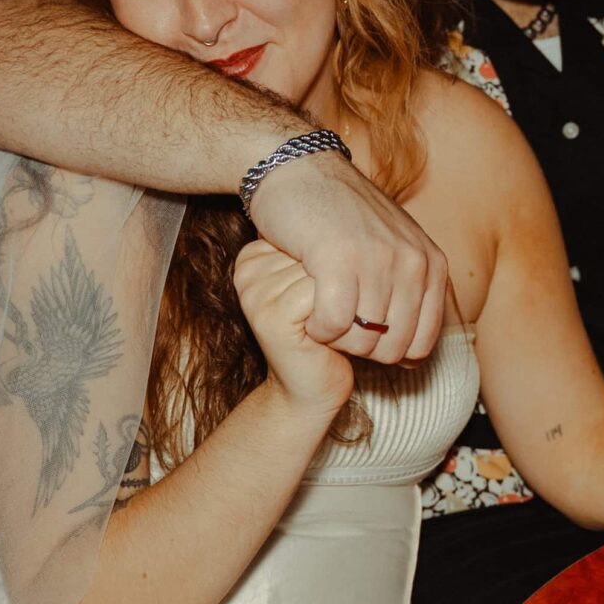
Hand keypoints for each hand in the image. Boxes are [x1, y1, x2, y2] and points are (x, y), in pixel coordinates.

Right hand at [232, 240, 354, 415]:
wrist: (313, 390)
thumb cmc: (328, 331)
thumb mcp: (323, 282)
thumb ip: (321, 250)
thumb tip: (356, 214)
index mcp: (256, 254)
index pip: (309, 235)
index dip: (333, 267)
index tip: (329, 296)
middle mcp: (248, 269)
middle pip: (314, 252)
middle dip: (340, 283)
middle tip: (338, 315)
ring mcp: (254, 291)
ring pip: (321, 271)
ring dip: (342, 300)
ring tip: (334, 326)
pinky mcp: (269, 315)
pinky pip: (320, 295)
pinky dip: (339, 316)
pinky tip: (330, 338)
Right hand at [245, 148, 449, 364]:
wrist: (299, 168)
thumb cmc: (340, 215)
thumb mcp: (392, 248)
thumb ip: (409, 296)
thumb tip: (414, 359)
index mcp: (431, 262)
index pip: (422, 342)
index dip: (390, 352)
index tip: (364, 337)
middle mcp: (412, 261)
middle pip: (392, 347)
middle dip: (362, 349)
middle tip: (339, 328)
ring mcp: (378, 260)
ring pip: (363, 340)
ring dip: (337, 339)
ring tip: (322, 315)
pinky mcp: (339, 260)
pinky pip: (333, 325)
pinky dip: (318, 328)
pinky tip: (308, 313)